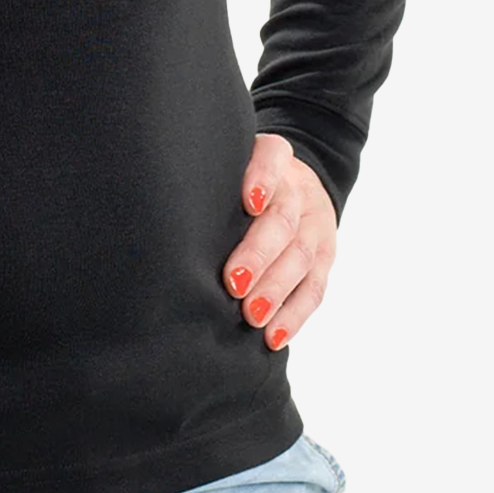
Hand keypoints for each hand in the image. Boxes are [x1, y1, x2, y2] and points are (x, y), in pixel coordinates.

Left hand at [221, 133, 337, 349]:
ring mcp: (315, 225)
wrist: (297, 186)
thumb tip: (168, 217)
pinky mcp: (325, 257)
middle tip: (233, 281)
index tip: (249, 202)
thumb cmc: (243, 181)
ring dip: (276, 289)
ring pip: (301, 257)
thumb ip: (212, 181)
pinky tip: (274, 335)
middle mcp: (299, 189)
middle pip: (283, 219)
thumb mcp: (233, 166)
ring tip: (252, 314)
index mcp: (275, 158)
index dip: (263, 178)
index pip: (272, 157)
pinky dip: (293, 315)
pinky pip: (314, 288)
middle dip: (259, 252)